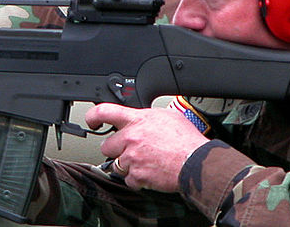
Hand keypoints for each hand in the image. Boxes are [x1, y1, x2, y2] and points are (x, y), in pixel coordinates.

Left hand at [86, 104, 208, 191]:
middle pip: (107, 146)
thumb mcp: (166, 116)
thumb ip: (146, 117)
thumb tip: (140, 119)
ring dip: (127, 165)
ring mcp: (132, 157)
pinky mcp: (136, 175)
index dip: (93, 116)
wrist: (197, 162)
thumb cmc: (186, 140)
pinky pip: (128, 179)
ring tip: (145, 162)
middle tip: (132, 150)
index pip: (105, 111)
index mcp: (137, 120)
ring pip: (116, 164)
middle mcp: (131, 137)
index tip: (92, 121)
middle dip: (117, 149)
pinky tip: (150, 173)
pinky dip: (137, 179)